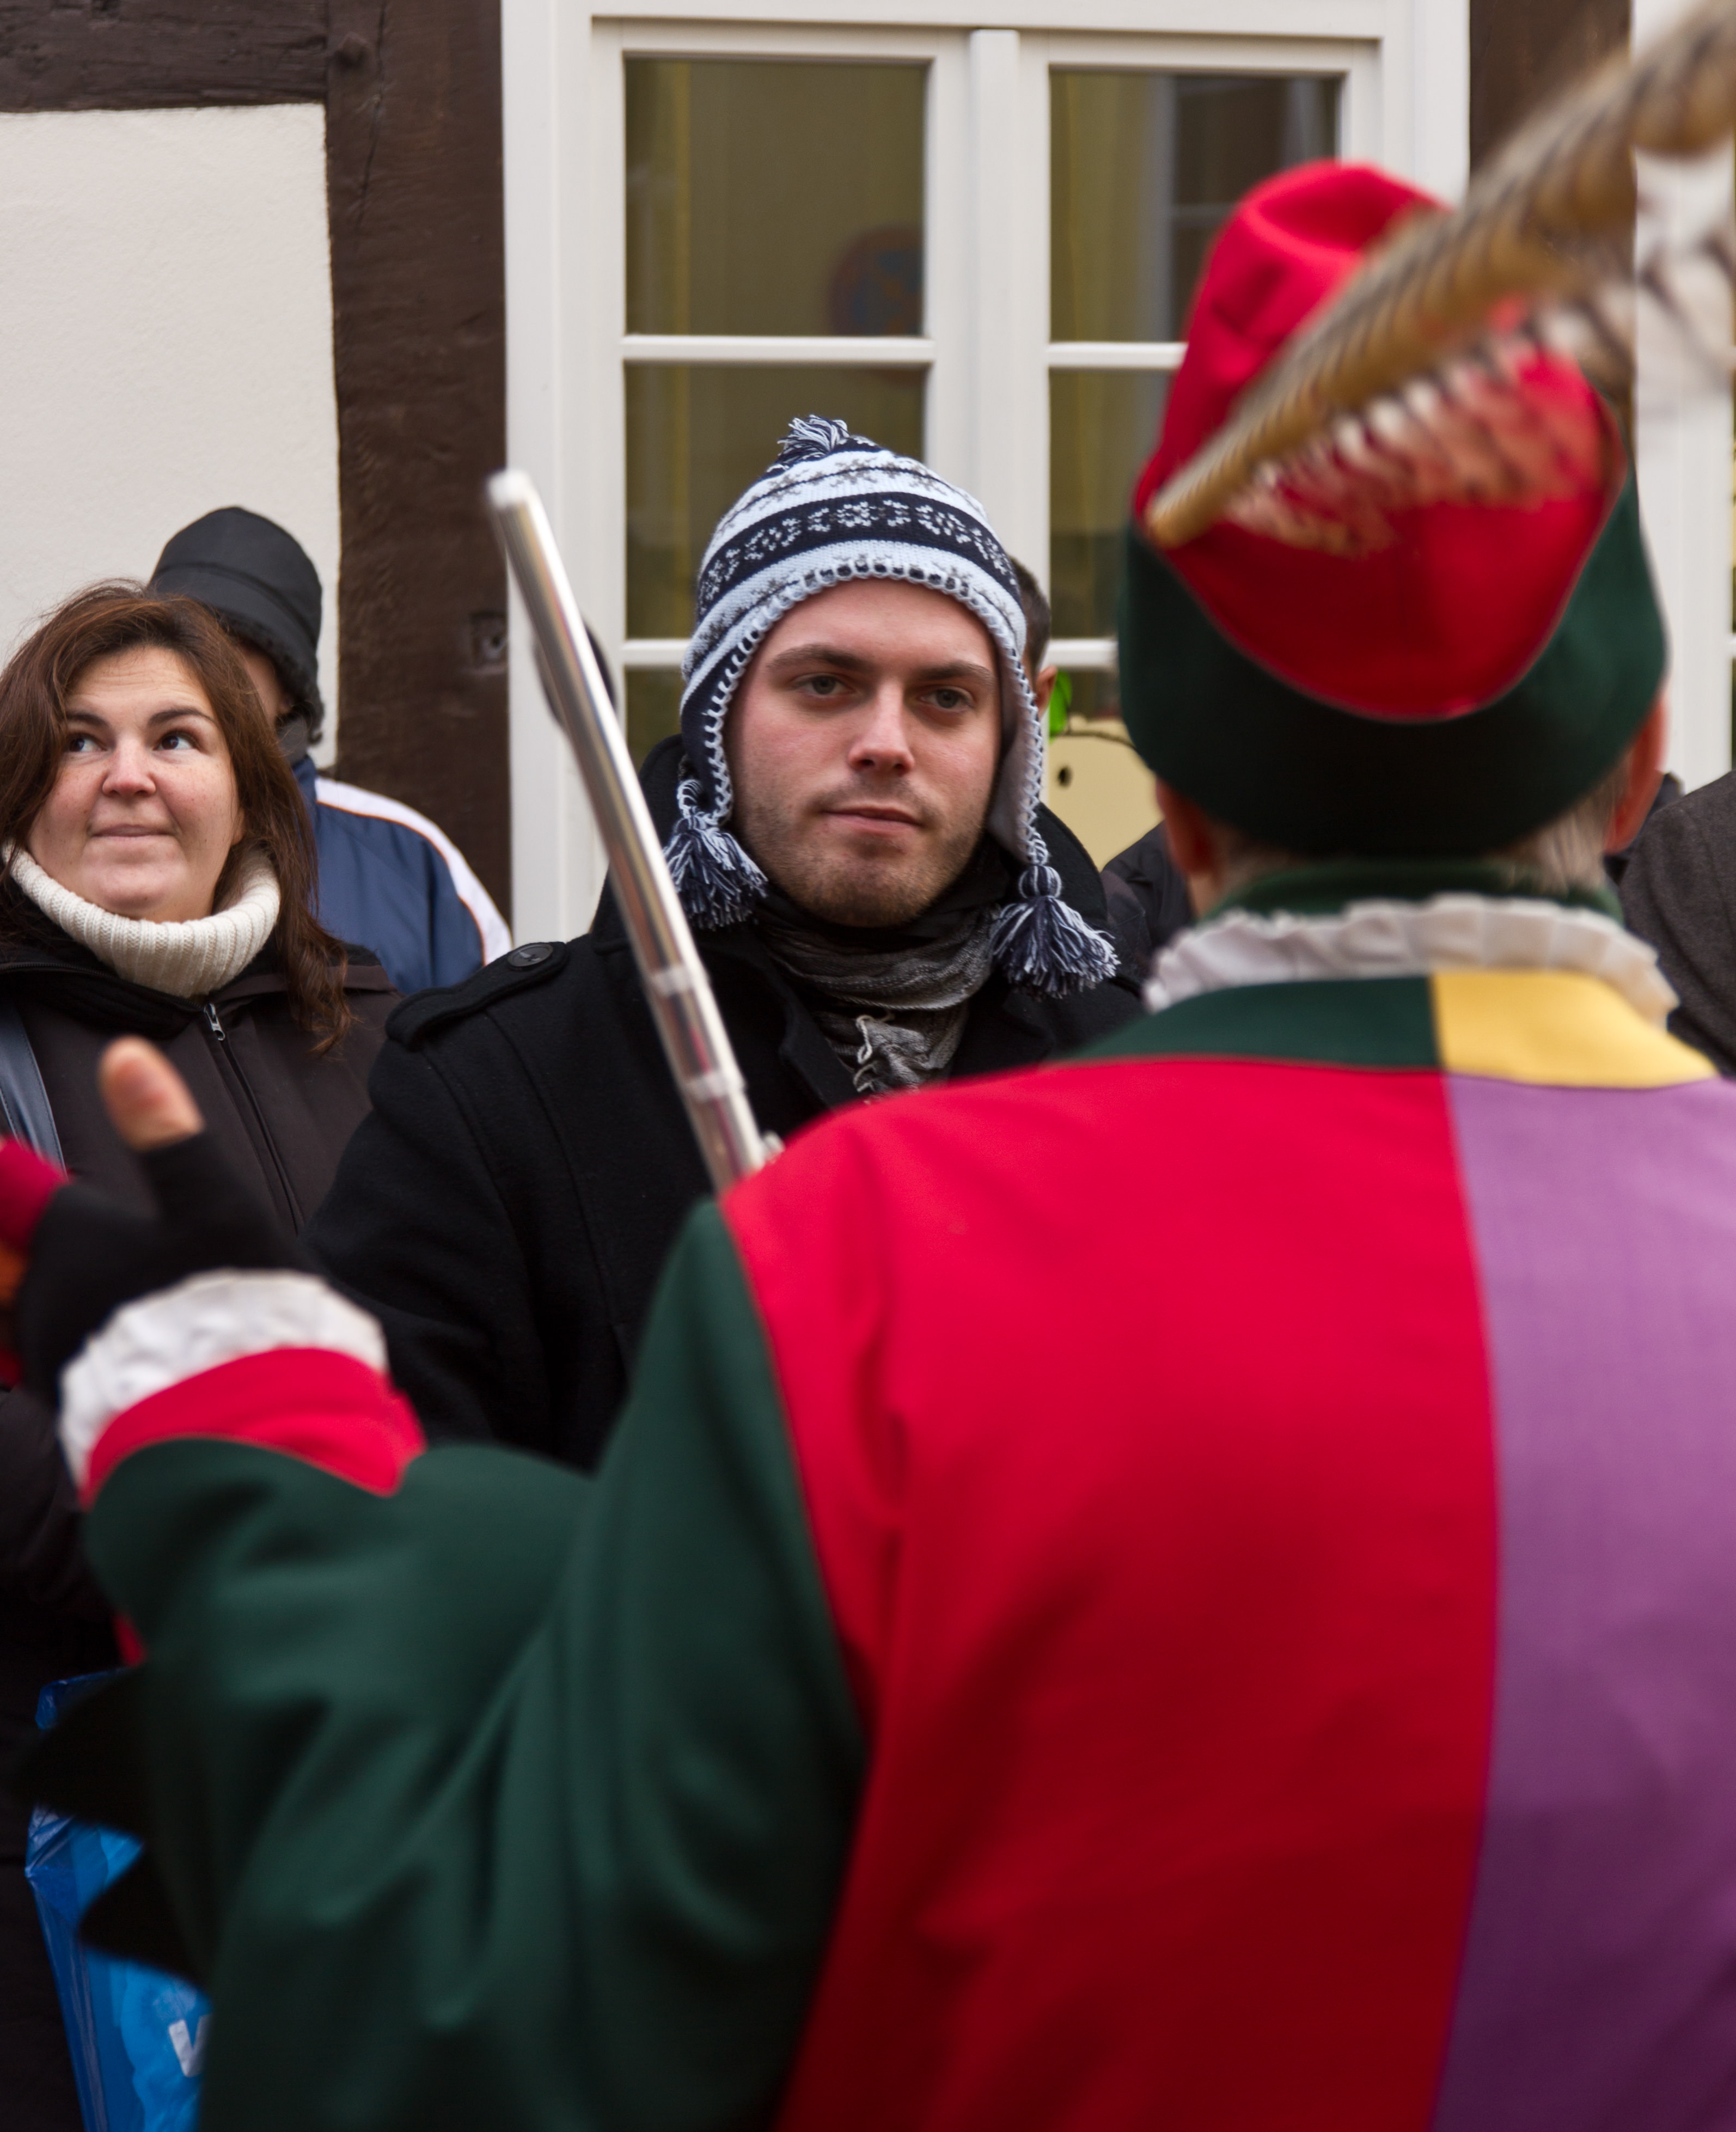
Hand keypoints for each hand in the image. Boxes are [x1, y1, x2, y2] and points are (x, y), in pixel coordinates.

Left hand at [12, 1039, 303, 1406]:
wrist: (244, 1428)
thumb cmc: (231, 1310)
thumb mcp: (215, 1205)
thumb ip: (166, 1132)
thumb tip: (123, 1052)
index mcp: (69, 1239)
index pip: (9, 1192)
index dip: (13, 1185)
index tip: (16, 1176)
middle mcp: (41, 1299)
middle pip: (15, 1261)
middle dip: (25, 1250)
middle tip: (96, 1254)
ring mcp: (52, 1358)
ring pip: (30, 1313)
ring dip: (56, 1298)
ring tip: (114, 1298)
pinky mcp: (73, 1408)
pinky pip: (56, 1362)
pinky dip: (77, 1346)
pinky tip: (123, 1348)